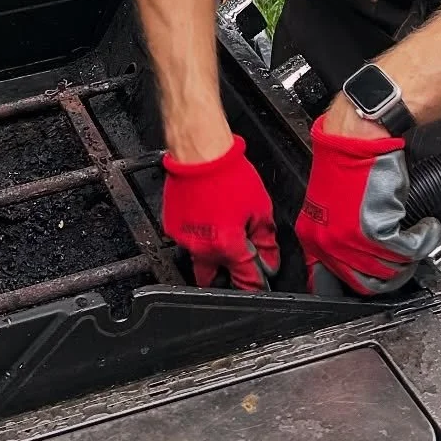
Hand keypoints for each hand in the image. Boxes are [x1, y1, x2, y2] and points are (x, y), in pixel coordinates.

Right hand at [161, 135, 279, 290]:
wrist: (200, 154)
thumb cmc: (228, 174)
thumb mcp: (260, 208)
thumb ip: (266, 241)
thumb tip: (268, 260)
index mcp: (227, 246)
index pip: (245, 282)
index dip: (256, 286)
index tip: (259, 285)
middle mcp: (203, 249)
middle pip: (213, 281)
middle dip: (226, 280)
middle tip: (238, 269)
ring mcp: (184, 240)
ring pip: (200, 262)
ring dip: (213, 256)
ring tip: (224, 232)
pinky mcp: (172, 228)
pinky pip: (188, 243)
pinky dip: (200, 238)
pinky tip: (209, 221)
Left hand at [295, 115, 440, 297]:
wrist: (357, 135)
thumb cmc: (348, 160)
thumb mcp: (335, 206)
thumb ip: (342, 236)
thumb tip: (363, 258)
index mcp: (313, 238)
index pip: (335, 280)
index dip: (364, 283)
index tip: (382, 279)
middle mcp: (327, 243)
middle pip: (367, 283)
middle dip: (395, 274)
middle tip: (408, 259)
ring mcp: (348, 240)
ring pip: (390, 270)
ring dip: (412, 256)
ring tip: (420, 237)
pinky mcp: (373, 229)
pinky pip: (407, 251)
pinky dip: (423, 240)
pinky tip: (426, 227)